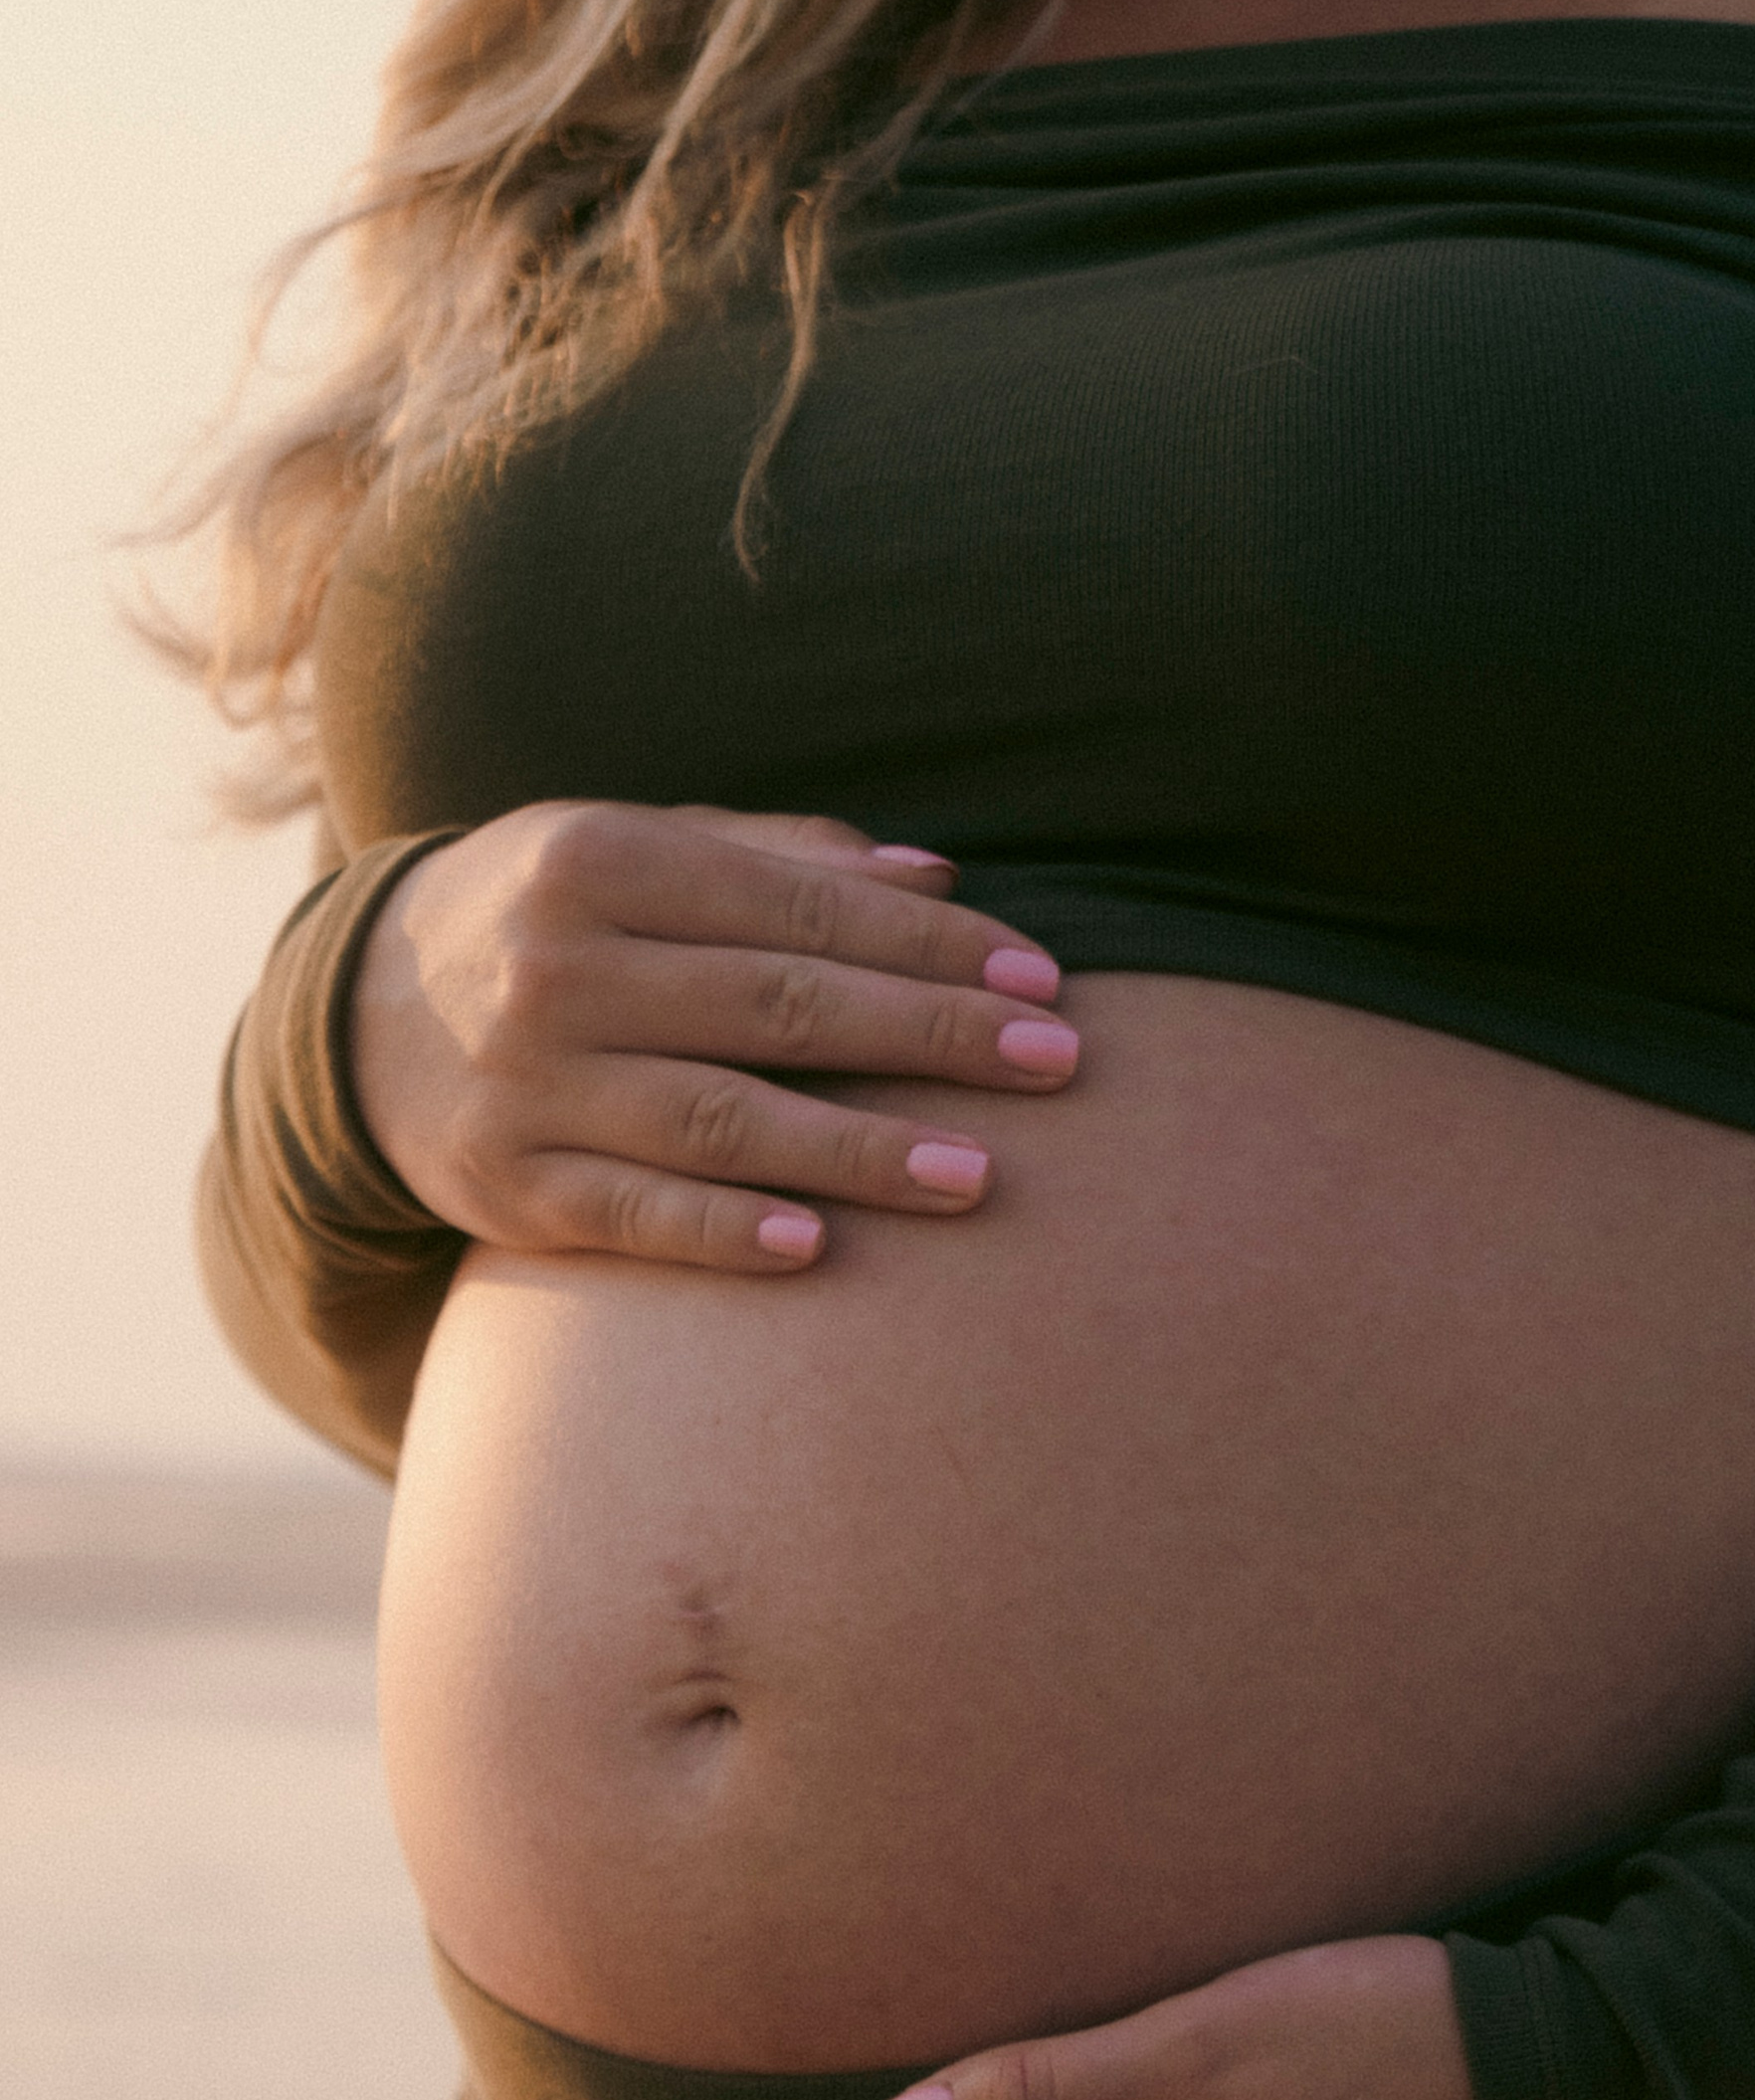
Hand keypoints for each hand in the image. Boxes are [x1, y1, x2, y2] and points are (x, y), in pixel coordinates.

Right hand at [350, 799, 1082, 1270]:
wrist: (353, 1017)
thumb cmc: (548, 920)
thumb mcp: (634, 852)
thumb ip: (779, 858)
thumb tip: (939, 877)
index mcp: (599, 859)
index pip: (800, 910)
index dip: (929, 948)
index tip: (1041, 982)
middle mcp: (557, 968)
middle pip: (779, 1007)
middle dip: (930, 1037)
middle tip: (1056, 1065)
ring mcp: (527, 1084)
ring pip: (718, 1119)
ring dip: (855, 1152)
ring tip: (975, 1176)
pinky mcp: (505, 1188)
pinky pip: (630, 1214)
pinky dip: (719, 1231)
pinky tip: (812, 1247)